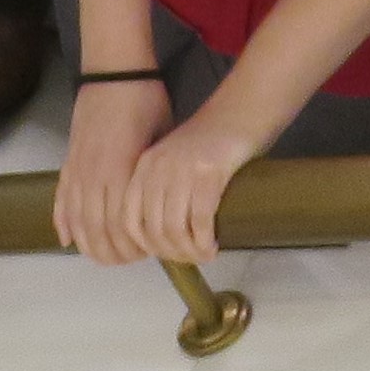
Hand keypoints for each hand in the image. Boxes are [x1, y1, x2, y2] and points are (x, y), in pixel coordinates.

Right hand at [53, 77, 172, 263]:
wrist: (114, 71)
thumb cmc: (146, 101)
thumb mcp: (161, 139)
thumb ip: (153, 174)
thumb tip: (163, 204)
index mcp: (121, 171)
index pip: (121, 225)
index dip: (133, 245)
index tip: (148, 251)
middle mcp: (95, 175)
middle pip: (98, 230)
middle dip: (114, 251)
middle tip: (131, 258)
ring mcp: (78, 169)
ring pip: (77, 221)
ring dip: (90, 243)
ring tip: (105, 254)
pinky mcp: (69, 161)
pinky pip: (61, 199)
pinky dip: (63, 222)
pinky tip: (68, 239)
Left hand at [112, 111, 258, 267]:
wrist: (240, 112)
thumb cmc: (210, 143)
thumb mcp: (173, 162)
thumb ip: (160, 190)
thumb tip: (160, 238)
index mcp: (145, 168)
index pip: (129, 220)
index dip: (145, 245)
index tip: (166, 254)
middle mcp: (158, 169)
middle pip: (153, 230)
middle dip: (173, 253)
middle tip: (191, 258)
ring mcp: (182, 170)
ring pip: (175, 229)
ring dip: (190, 251)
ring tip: (204, 255)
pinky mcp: (208, 173)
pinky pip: (200, 220)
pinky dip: (205, 240)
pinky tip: (214, 246)